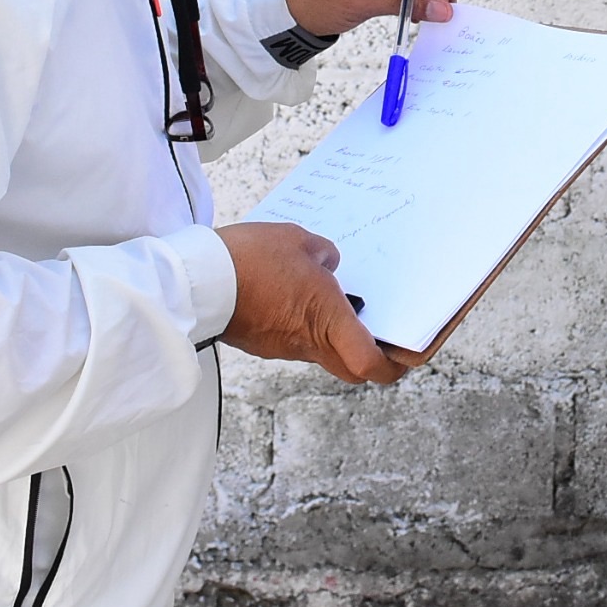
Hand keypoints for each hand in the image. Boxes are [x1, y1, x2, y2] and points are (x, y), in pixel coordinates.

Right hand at [215, 222, 407, 384]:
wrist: (196, 280)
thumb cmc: (250, 259)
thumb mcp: (298, 241)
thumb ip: (324, 254)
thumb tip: (329, 265)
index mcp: (327, 321)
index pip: (373, 366)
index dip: (397, 363)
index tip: (411, 350)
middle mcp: (308, 343)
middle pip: (352, 366)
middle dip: (371, 351)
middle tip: (380, 325)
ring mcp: (282, 346)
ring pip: (322, 349)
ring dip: (332, 329)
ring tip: (330, 293)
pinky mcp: (261, 341)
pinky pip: (293, 336)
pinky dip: (301, 320)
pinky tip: (294, 291)